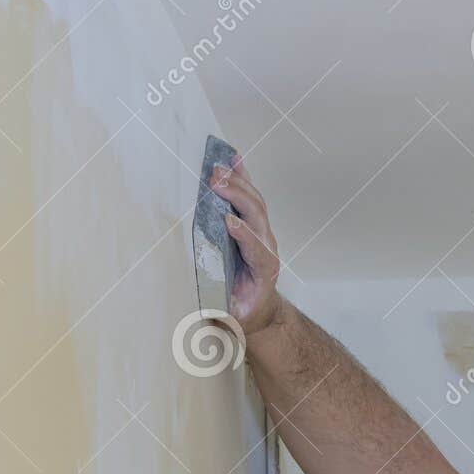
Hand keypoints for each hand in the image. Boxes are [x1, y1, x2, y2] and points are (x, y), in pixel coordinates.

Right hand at [209, 153, 283, 335]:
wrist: (260, 308)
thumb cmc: (242, 311)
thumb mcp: (232, 315)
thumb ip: (222, 308)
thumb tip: (205, 304)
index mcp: (264, 270)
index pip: (256, 249)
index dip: (244, 235)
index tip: (228, 221)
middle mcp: (268, 247)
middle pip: (257, 217)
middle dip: (237, 198)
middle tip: (215, 182)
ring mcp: (264, 233)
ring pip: (255, 202)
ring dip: (237, 183)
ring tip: (217, 168)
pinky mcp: (257, 224)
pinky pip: (251, 197)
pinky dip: (242, 177)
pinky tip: (234, 158)